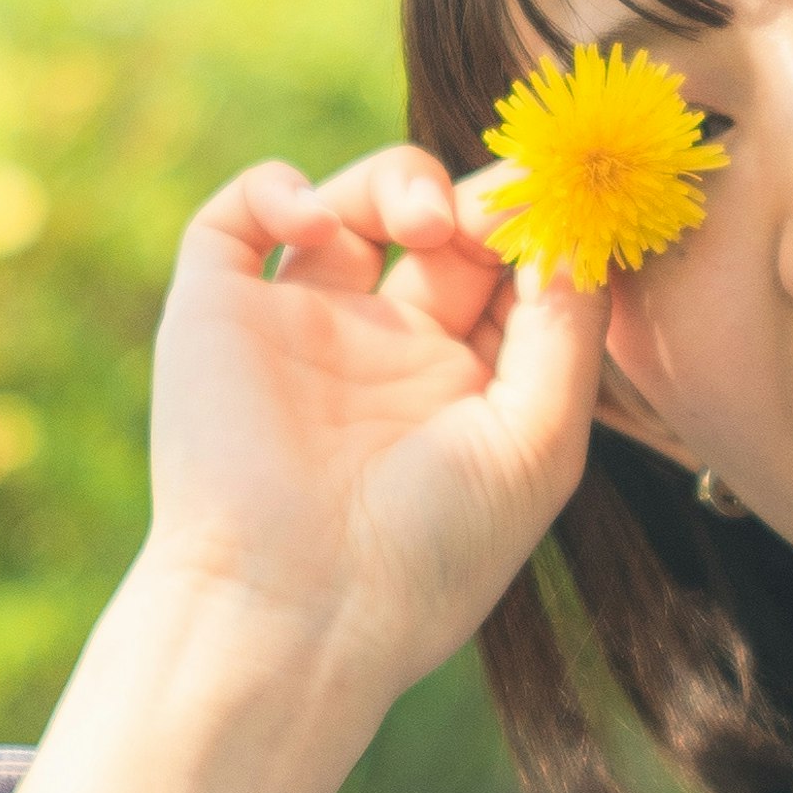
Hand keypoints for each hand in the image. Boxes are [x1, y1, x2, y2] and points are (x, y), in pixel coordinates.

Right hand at [142, 143, 603, 698]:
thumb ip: (568, 326)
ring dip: (398, 181)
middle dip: (479, 200)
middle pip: (443, 226)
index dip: (538, 227)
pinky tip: (317, 223)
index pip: (511, 271)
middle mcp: (384, 351)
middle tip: (495, 211)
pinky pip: (240, 214)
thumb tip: (574, 225)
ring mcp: (300, 328)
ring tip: (423, 223)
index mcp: (464, 385)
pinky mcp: (219, 313)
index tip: (564, 208)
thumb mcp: (540, 441)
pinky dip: (278, 188)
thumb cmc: (431, 551)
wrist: (297, 611)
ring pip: (352, 202)